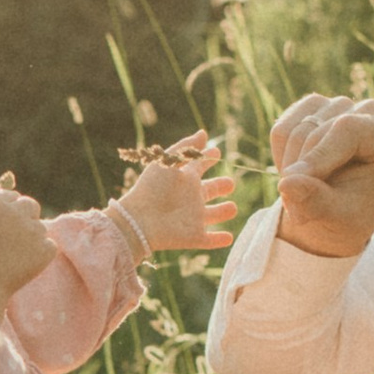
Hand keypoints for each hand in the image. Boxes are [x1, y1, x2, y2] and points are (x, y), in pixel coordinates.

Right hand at [0, 188, 53, 315]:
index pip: (11, 196)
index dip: (9, 209)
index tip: (5, 224)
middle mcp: (15, 213)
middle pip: (31, 205)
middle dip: (25, 216)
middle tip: (16, 236)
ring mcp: (32, 231)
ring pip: (40, 227)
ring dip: (32, 237)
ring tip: (15, 255)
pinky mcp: (44, 250)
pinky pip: (49, 246)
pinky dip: (41, 254)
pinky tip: (25, 264)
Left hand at [119, 132, 236, 255]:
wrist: (140, 220)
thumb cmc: (153, 188)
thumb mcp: (168, 162)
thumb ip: (186, 148)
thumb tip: (204, 133)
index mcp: (184, 179)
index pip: (199, 166)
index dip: (208, 159)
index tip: (216, 153)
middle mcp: (190, 198)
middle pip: (209, 191)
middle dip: (221, 186)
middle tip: (231, 183)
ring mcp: (193, 218)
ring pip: (212, 215)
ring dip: (223, 212)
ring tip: (232, 208)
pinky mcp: (194, 236)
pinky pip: (209, 240)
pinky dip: (219, 240)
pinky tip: (229, 238)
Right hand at [267, 92, 373, 258]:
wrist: (338, 212)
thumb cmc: (349, 215)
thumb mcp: (338, 218)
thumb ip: (317, 202)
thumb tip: (287, 185)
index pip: (348, 128)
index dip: (317, 155)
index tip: (292, 182)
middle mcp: (371, 112)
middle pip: (318, 130)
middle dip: (301, 170)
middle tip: (299, 210)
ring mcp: (342, 105)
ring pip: (298, 130)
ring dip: (290, 167)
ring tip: (303, 194)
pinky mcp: (316, 107)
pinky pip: (283, 128)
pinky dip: (281, 156)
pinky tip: (298, 173)